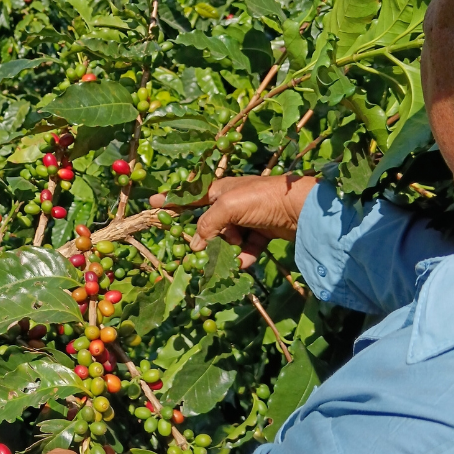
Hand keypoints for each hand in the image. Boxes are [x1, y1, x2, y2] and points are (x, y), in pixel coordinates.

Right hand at [152, 175, 318, 267]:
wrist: (301, 209)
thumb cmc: (261, 198)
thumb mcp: (228, 207)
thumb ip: (208, 225)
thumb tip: (194, 246)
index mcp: (221, 189)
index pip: (190, 195)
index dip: (172, 201)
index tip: (152, 204)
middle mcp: (232, 202)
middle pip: (210, 224)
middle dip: (205, 239)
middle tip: (196, 254)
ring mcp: (248, 219)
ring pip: (227, 239)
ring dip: (225, 252)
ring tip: (227, 261)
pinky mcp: (262, 233)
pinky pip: (246, 249)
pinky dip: (243, 257)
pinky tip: (242, 264)